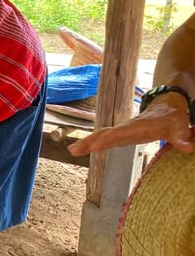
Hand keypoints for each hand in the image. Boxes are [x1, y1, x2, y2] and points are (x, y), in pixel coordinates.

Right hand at [69, 98, 192, 155]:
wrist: (166, 105)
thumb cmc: (172, 117)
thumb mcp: (179, 126)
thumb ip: (181, 136)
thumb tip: (188, 148)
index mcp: (137, 127)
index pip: (120, 134)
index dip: (108, 140)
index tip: (95, 146)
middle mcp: (126, 129)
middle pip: (104, 134)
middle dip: (90, 141)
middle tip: (74, 149)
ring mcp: (122, 132)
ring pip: (101, 136)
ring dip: (87, 142)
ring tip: (72, 150)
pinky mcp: (121, 136)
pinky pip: (104, 139)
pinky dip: (92, 143)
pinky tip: (81, 149)